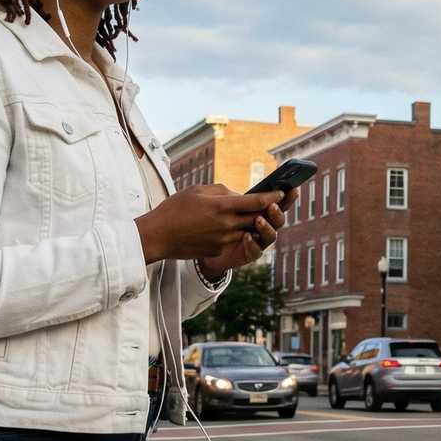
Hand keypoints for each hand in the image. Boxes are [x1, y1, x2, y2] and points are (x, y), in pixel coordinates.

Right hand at [137, 184, 289, 265]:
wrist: (158, 236)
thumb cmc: (174, 209)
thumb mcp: (198, 191)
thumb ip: (222, 192)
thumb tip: (238, 196)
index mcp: (222, 207)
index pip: (256, 201)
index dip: (272, 197)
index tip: (282, 192)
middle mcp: (226, 225)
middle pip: (256, 217)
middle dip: (267, 210)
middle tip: (274, 203)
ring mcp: (223, 240)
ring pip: (247, 230)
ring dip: (251, 223)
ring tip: (252, 213)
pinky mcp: (218, 250)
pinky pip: (232, 239)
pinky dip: (233, 232)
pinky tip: (225, 226)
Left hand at [199, 185, 295, 271]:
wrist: (204, 244)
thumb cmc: (213, 220)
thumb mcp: (221, 204)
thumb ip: (232, 197)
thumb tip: (244, 195)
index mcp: (260, 211)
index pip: (277, 203)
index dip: (287, 197)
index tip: (292, 189)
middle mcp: (263, 226)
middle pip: (278, 219)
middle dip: (278, 212)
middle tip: (271, 206)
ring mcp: (258, 241)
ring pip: (271, 235)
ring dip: (267, 227)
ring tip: (258, 220)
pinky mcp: (249, 254)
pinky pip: (256, 251)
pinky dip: (253, 244)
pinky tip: (247, 236)